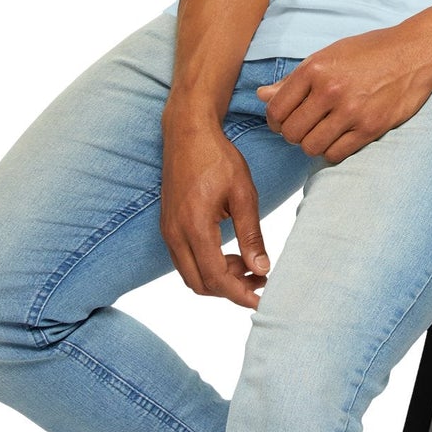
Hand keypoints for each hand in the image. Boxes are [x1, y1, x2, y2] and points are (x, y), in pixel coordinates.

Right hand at [159, 118, 269, 308]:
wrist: (188, 133)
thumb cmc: (217, 157)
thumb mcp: (243, 192)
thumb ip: (251, 234)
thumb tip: (261, 269)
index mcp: (194, 226)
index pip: (215, 278)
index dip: (239, 294)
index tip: (262, 299)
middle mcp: (175, 234)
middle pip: (200, 284)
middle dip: (230, 290)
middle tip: (259, 282)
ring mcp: (168, 231)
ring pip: (191, 275)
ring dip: (219, 279)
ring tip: (249, 267)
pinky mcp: (169, 226)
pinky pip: (186, 260)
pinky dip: (208, 265)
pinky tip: (231, 253)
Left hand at [256, 26, 431, 164]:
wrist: (415, 51)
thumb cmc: (370, 51)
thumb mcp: (329, 55)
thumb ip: (295, 79)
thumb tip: (262, 96)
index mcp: (315, 68)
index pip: (276, 110)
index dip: (275, 121)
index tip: (284, 121)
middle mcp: (329, 89)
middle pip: (291, 132)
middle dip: (293, 134)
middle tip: (305, 128)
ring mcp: (351, 110)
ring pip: (311, 147)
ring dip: (312, 144)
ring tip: (322, 133)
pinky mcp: (370, 127)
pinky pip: (335, 154)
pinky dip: (332, 151)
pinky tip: (339, 138)